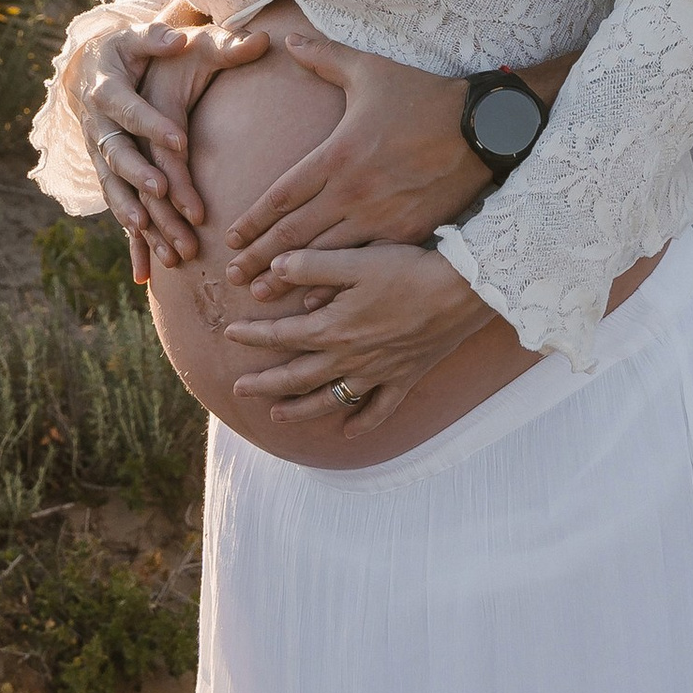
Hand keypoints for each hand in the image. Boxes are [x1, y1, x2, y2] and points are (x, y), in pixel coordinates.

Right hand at [73, 14, 268, 266]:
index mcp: (110, 88)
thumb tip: (244, 36)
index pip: (132, 109)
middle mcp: (99, 127)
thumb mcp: (163, 38)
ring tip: (168, 248)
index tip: (179, 141)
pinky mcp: (111, 179)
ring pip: (119, 194)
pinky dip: (133, 243)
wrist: (96, 66)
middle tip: (169, 198)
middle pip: (120, 159)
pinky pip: (121, 213)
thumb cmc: (141, 49)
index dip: (153, 125)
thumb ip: (189, 38)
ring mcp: (101, 157)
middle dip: (144, 181)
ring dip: (142, 223)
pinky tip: (147, 276)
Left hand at [223, 28, 491, 285]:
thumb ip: (324, 58)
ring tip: (262, 296)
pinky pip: (364, 264)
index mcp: (337, 155)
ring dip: (289, 277)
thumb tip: (287, 40)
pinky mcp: (408, 233)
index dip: (253, 220)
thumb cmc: (425, 96)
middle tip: (232, 278)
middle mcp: (352, 192)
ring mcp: (380, 217)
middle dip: (259, 257)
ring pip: (324, 255)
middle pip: (293, 232)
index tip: (231, 238)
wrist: (486, 127)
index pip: (281, 195)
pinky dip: (338, 283)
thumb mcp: (370, 70)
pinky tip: (318, 300)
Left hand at [225, 243, 497, 430]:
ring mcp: (378, 372)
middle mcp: (350, 357)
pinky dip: (363, 422)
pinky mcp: (404, 377)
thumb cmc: (409, 270)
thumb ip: (312, 264)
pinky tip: (349, 431)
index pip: (282, 335)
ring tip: (278, 415)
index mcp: (334, 327)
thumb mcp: (356, 261)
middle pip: (297, 377)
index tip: (230, 333)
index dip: (253, 335)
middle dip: (265, 383)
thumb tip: (274, 268)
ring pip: (331, 399)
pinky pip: (380, 408)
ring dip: (301, 409)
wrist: (462, 291)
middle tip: (238, 389)